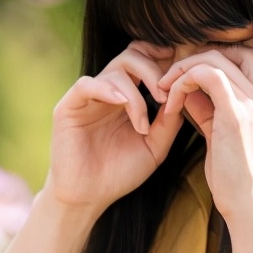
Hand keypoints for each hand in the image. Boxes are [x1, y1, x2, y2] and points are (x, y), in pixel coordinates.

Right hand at [44, 41, 185, 215]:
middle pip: (133, 54)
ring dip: (136, 94)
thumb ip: (168, 121)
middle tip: (166, 95)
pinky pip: (87, 84)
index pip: (146, 60)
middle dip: (154, 70)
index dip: (165, 61)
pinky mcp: (69, 107)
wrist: (88, 198)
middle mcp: (108, 90)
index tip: (181, 79)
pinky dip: (108, 90)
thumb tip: (184, 93)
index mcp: (128, 95)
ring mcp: (88, 97)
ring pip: (116, 69)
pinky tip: (122, 105)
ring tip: (143, 123)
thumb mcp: (154, 146)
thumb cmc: (120, 173)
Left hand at [158, 46, 252, 225]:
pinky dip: (182, 82)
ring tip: (163, 91)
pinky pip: (206, 75)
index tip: (185, 76)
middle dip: (194, 58)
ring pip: (214, 58)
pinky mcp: (237, 114)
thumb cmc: (235, 179)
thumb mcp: (220, 137)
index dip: (214, 57)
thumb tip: (186, 92)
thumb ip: (207, 110)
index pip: (245, 55)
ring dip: (182, 70)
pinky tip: (170, 104)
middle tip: (169, 79)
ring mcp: (252, 103)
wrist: (251, 206)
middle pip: (230, 50)